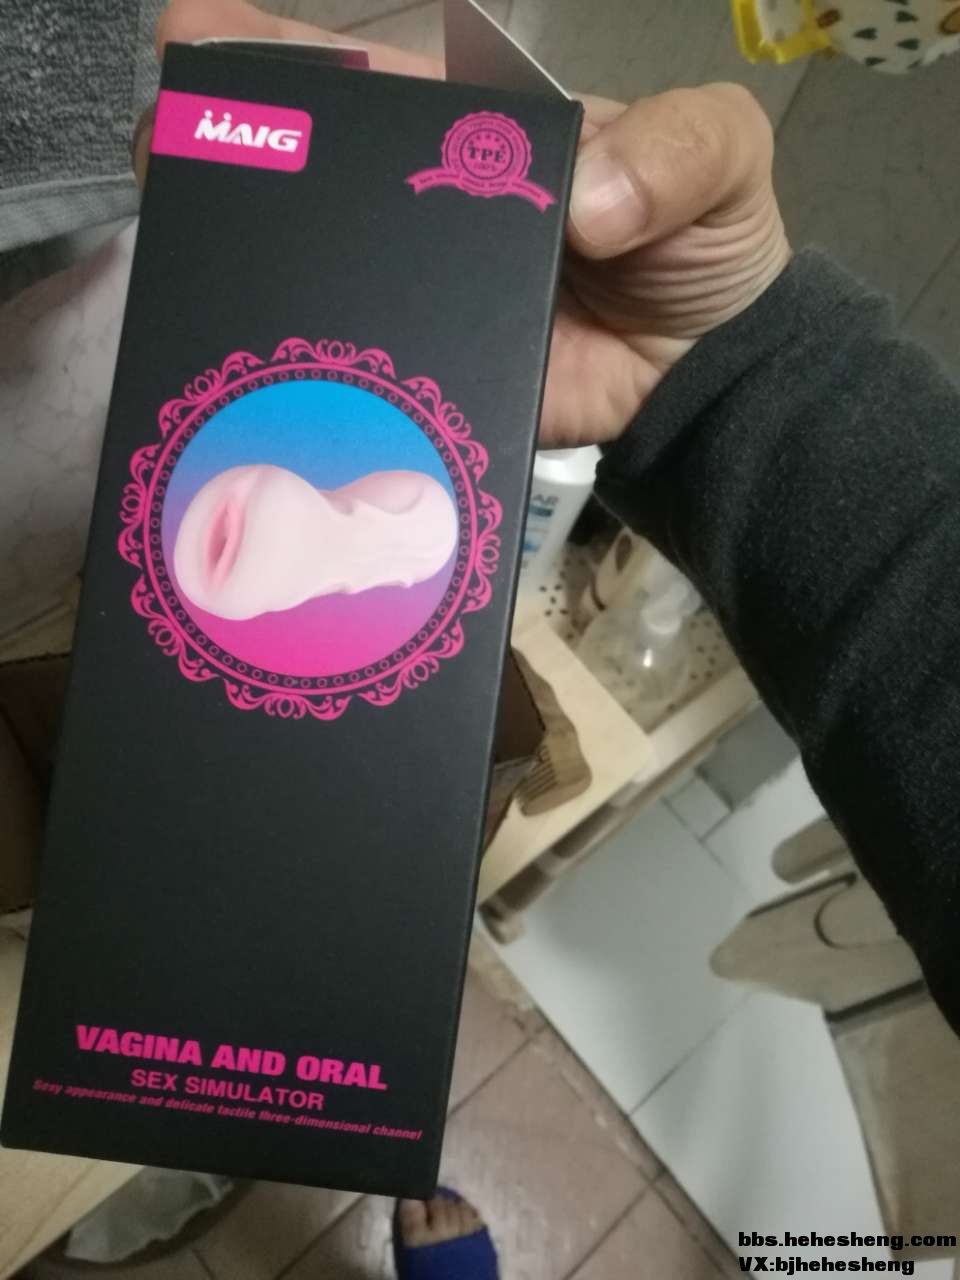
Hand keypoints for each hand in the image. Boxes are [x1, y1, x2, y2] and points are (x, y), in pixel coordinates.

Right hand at [144, 1, 789, 448]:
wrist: (709, 371)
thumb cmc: (702, 239)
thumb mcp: (715, 153)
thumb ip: (675, 146)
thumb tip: (589, 200)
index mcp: (468, 132)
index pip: (360, 82)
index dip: (276, 60)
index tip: (200, 46)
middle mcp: (421, 213)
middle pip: (308, 183)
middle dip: (227, 163)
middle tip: (171, 166)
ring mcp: (420, 302)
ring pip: (322, 288)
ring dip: (262, 286)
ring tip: (202, 278)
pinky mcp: (433, 386)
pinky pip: (375, 387)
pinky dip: (331, 389)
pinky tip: (282, 388)